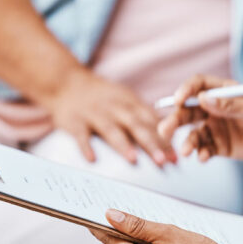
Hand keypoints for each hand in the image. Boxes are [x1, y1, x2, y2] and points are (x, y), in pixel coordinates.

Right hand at [43, 70, 175, 164]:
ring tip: (133, 159)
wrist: (66, 82)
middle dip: (151, 143)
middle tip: (163, 160)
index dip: (165, 138)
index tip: (176, 156)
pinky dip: (86, 146)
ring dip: (122, 144)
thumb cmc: (102, 97)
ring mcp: (94, 113)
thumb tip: (169, 135)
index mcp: (130, 102)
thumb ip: (144, 116)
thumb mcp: (126, 99)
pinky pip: (80, 134)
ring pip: (111, 129)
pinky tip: (92, 159)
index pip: (152, 122)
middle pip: (136, 126)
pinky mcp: (74, 120)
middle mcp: (115, 107)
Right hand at [157, 75, 242, 161]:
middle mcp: (216, 108)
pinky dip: (201, 153)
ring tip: (185, 152)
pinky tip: (203, 158)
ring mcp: (217, 127)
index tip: (177, 101)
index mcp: (223, 91)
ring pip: (193, 133)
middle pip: (188, 111)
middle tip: (165, 130)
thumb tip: (203, 99)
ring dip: (186, 141)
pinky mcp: (221, 146)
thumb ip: (229, 105)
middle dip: (175, 120)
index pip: (198, 86)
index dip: (185, 91)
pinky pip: (205, 149)